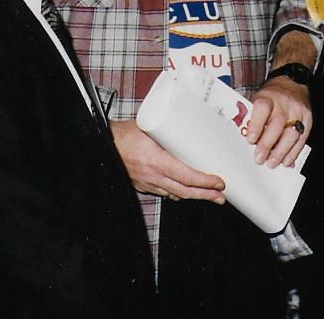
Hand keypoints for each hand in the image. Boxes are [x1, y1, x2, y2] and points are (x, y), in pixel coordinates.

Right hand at [110, 120, 225, 203]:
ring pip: (175, 194)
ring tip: (209, 196)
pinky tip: (186, 191)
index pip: (187, 176)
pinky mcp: (142, 185)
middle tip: (221, 197)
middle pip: (185, 191)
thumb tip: (192, 128)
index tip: (219, 183)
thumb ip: (170, 134)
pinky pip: (164, 193)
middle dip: (206, 195)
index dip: (206, 182)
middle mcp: (153, 176)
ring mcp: (147, 183)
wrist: (102, 145)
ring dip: (193, 196)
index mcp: (157, 161)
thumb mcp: (151, 130)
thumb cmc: (123, 135)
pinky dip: (177, 193)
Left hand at [247, 75, 310, 167]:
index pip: (262, 109)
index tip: (250, 140)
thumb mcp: (258, 98)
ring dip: (281, 152)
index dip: (256, 126)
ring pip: (291, 134)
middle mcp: (284, 103)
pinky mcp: (308, 119)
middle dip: (267, 145)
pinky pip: (302, 139)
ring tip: (272, 162)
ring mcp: (298, 111)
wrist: (292, 82)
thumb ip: (253, 116)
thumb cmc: (271, 94)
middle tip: (259, 158)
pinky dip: (293, 152)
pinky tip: (286, 161)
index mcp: (268, 96)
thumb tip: (248, 140)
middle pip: (277, 125)